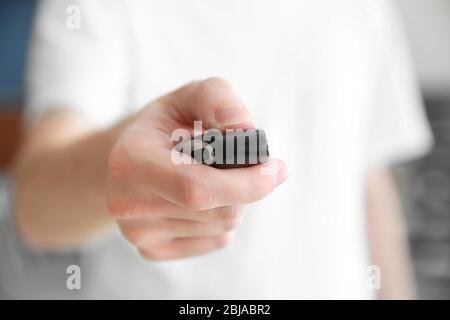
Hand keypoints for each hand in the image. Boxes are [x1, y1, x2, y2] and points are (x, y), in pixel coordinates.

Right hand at [106, 77, 287, 259]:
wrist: (131, 157)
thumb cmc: (167, 125)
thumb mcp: (190, 96)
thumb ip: (219, 99)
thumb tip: (247, 131)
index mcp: (131, 160)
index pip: (198, 189)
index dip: (246, 183)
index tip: (276, 168)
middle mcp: (128, 203)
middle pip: (219, 211)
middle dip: (246, 188)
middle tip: (245, 164)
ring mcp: (138, 233)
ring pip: (222, 227)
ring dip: (235, 201)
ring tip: (214, 176)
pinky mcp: (152, 250)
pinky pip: (215, 241)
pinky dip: (223, 219)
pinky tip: (205, 200)